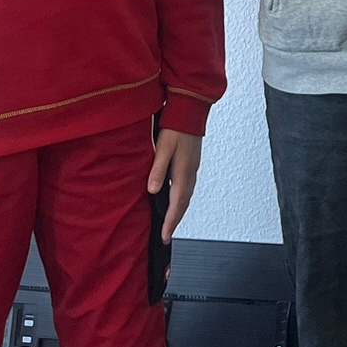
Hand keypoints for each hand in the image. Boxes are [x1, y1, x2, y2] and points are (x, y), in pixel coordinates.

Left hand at [147, 129, 202, 243]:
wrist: (190, 111)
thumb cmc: (176, 128)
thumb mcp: (164, 148)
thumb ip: (158, 169)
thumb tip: (153, 190)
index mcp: (184, 172)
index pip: (177, 203)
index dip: (170, 221)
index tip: (164, 236)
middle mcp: (191, 173)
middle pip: (184, 203)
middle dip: (175, 220)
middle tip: (167, 235)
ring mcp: (193, 168)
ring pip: (187, 196)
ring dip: (179, 210)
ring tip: (170, 222)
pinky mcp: (191, 163)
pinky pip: (187, 187)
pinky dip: (182, 199)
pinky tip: (175, 198)